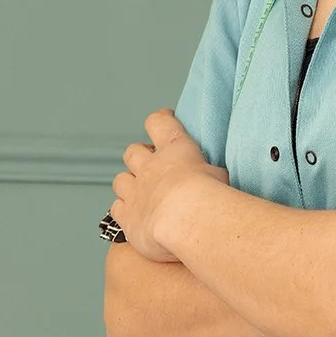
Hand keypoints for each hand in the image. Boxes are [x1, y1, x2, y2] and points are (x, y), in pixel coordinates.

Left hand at [108, 109, 227, 261]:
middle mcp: (150, 167)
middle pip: (133, 152)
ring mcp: (135, 191)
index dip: (161, 119)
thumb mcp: (218, 175)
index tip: (165, 118)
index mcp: (175, 150)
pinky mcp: (127, 216)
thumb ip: (207, 173)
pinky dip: (123, 210)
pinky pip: (116, 208)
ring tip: (140, 193)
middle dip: (140, 157)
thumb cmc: (209, 195)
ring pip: (120, 180)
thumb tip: (208, 177)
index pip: (160, 123)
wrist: (188, 218)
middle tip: (151, 165)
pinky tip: (133, 216)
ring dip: (128, 184)